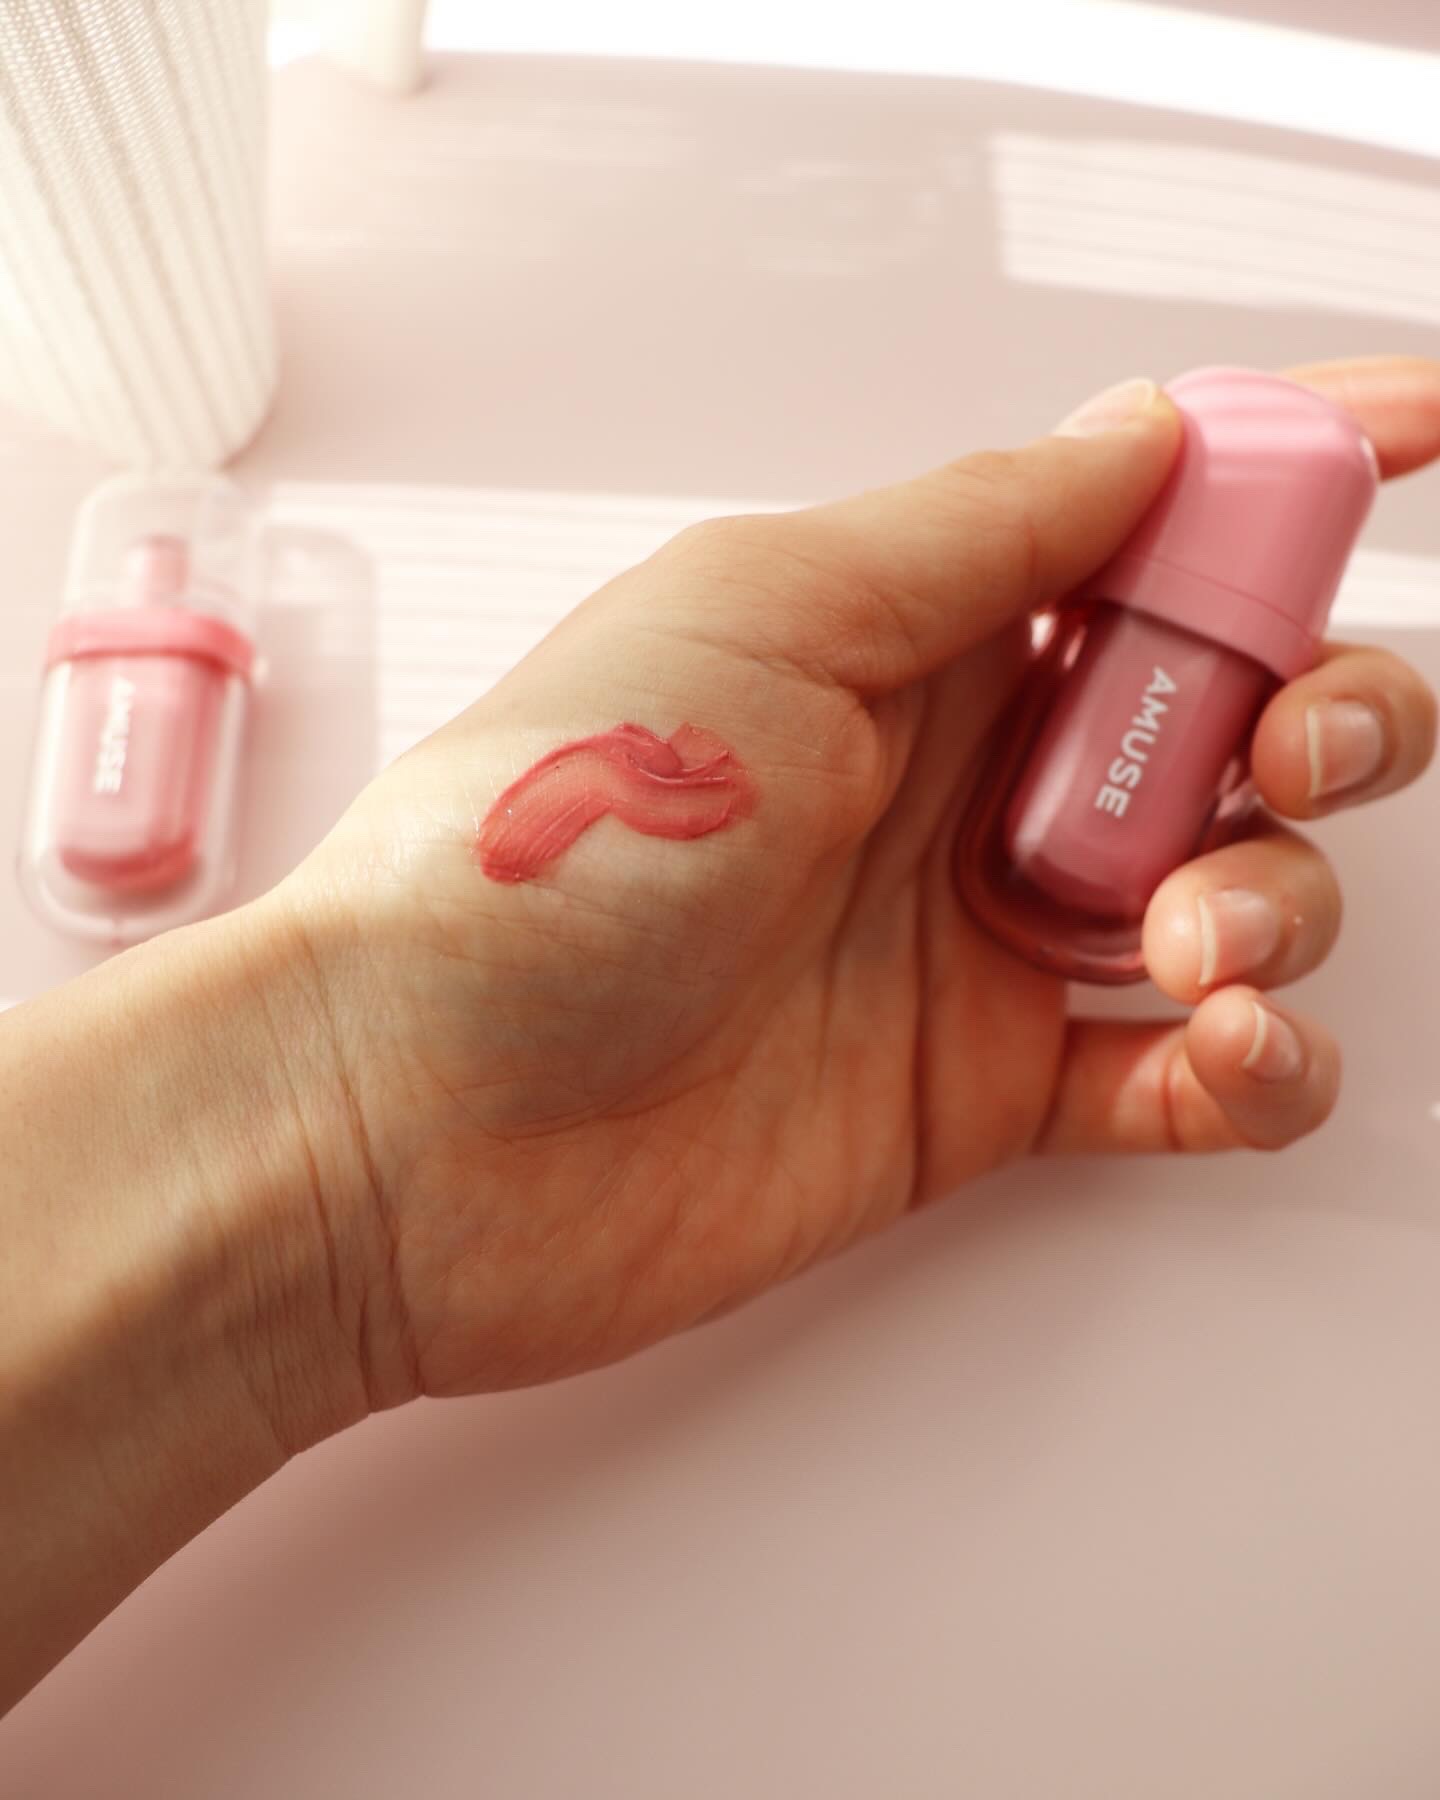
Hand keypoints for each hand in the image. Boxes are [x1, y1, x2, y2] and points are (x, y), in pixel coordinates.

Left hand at [259, 357, 1439, 1409]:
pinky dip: (1248, 1064)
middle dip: (1323, 709)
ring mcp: (979, 940)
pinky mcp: (985, 1091)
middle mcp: (958, 774)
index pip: (1138, 523)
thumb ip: (976, 533)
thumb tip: (1137, 434)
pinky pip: (1188, 1071)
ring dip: (1279, 900)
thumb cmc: (541, 857)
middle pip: (1232, 709)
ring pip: (1241, 886)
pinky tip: (1215, 1049)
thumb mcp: (761, 625)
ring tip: (1186, 936)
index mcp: (904, 629)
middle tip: (1283, 745)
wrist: (419, 1124)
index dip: (1291, 474)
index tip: (1414, 434)